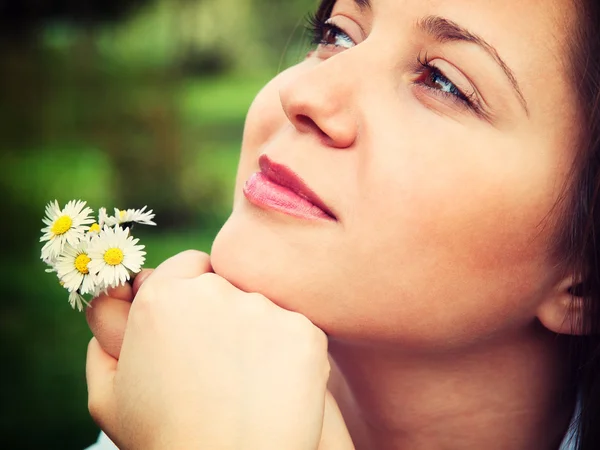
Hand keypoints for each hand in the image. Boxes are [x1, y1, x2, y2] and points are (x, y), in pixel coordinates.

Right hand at [86, 250, 349, 449]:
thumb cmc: (163, 439)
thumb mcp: (109, 397)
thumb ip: (105, 342)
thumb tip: (116, 302)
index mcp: (162, 298)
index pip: (189, 265)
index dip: (193, 292)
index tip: (197, 322)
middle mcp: (213, 292)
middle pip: (226, 283)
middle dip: (224, 311)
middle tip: (220, 360)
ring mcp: (263, 310)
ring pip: (263, 307)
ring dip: (257, 332)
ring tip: (246, 382)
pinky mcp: (304, 332)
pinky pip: (296, 332)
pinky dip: (288, 354)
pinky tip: (273, 388)